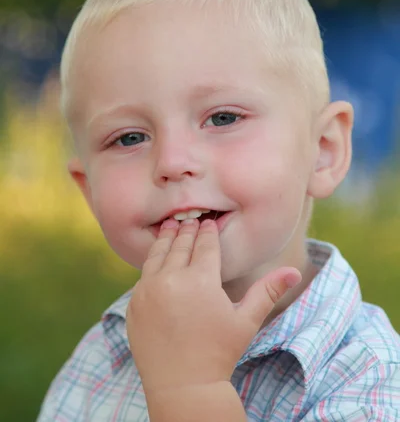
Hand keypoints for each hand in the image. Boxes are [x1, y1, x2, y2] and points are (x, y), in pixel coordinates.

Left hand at [126, 218, 300, 394]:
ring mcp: (148, 291)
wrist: (183, 387)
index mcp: (201, 280)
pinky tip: (157, 258)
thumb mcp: (246, 321)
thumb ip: (268, 292)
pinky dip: (152, 263)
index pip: (205, 245)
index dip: (209, 231)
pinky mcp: (134, 303)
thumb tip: (295, 272)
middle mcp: (171, 280)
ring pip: (158, 255)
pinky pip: (143, 275)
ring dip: (166, 239)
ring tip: (170, 226)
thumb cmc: (219, 352)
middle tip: (191, 218)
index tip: (210, 221)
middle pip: (180, 244)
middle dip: (188, 230)